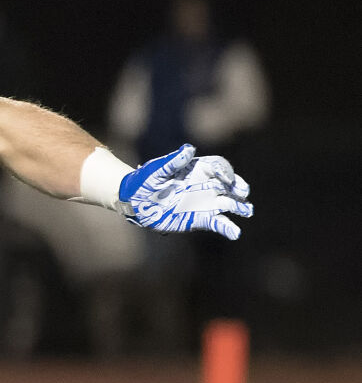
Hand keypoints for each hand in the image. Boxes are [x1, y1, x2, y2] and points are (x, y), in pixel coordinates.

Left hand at [120, 143, 252, 238]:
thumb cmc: (146, 180)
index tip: (225, 178)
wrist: (135, 201)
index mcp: (197, 170)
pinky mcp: (200, 219)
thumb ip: (173, 161)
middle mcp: (205, 185)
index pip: (219, 166)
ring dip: (239, 206)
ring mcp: (204, 203)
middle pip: (229, 184)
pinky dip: (228, 228)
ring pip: (228, 203)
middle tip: (242, 192)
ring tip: (246, 210)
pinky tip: (235, 233)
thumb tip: (188, 149)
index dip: (224, 171)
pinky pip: (218, 223)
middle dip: (238, 187)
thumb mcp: (157, 169)